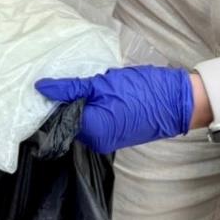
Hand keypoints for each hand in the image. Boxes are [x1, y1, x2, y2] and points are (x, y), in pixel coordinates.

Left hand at [35, 65, 193, 154]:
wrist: (178, 101)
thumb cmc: (141, 91)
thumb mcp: (102, 84)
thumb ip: (70, 88)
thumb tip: (41, 87)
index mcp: (90, 130)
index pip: (58, 117)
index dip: (51, 100)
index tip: (46, 82)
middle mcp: (96, 141)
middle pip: (68, 120)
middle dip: (65, 101)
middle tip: (67, 78)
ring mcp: (106, 139)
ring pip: (81, 119)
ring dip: (79, 103)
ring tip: (82, 83)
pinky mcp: (115, 134)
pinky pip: (94, 121)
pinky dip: (91, 108)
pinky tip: (95, 93)